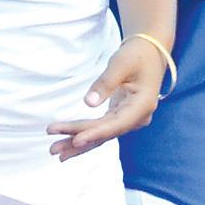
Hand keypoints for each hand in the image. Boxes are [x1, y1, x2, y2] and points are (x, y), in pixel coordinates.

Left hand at [49, 34, 164, 158]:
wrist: (150, 53)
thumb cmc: (137, 55)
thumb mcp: (121, 64)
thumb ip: (106, 83)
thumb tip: (88, 103)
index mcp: (142, 106)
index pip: (116, 124)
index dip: (95, 133)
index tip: (76, 140)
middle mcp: (137, 118)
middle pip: (105, 132)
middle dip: (79, 140)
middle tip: (53, 148)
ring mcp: (129, 119)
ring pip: (102, 134)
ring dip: (79, 144)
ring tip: (56, 152)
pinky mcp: (120, 116)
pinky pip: (101, 128)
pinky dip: (86, 135)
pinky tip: (69, 144)